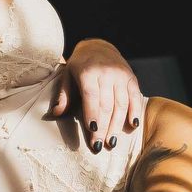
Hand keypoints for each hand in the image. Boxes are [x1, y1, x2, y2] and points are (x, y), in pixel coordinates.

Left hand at [49, 38, 144, 152]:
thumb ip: (63, 95)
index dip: (92, 114)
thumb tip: (56, 114)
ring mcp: (121, 76)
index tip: (92, 131)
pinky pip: (135, 97)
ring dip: (117, 125)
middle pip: (106, 105)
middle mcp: (107, 73)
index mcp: (88, 72)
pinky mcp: (132, 78)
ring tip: (112, 142)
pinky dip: (135, 112)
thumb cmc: (80, 64)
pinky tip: (132, 126)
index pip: (91, 96)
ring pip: (121, 104)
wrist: (99, 46)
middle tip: (98, 146)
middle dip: (103, 127)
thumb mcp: (67, 75)